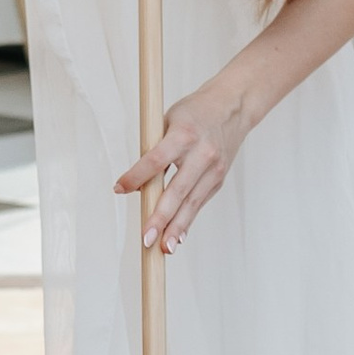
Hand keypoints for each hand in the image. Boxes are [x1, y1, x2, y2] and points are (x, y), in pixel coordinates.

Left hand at [115, 72, 250, 251]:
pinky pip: (199, 203)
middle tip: (146, 238)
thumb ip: (154, 149)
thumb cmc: (195, 112)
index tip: (119, 188)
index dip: (136, 176)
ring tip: (163, 248)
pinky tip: (177, 237)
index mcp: (184, 134)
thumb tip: (138, 184)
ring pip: (191, 203)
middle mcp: (201, 154)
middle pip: (177, 190)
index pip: (156, 160)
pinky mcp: (219, 179)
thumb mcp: (169, 121)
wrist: (234, 106)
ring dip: (176, 228)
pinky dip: (187, 220)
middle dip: (160, 217)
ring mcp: (214, 169)